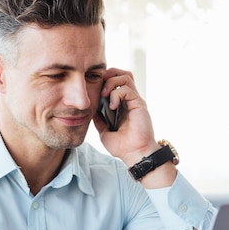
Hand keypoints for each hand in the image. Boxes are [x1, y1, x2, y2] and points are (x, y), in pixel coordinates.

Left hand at [93, 67, 177, 187]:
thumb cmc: (122, 147)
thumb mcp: (104, 131)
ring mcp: (134, 101)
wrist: (134, 155)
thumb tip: (90, 110)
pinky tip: (112, 106)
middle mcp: (129, 100)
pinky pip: (126, 89)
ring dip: (111, 82)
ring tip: (104, 95)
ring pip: (125, 77)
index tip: (93, 90)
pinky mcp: (139, 104)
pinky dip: (116, 94)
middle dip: (108, 75)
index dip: (103, 82)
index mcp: (121, 105)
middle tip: (99, 87)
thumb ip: (99, 119)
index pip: (114, 82)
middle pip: (121, 74)